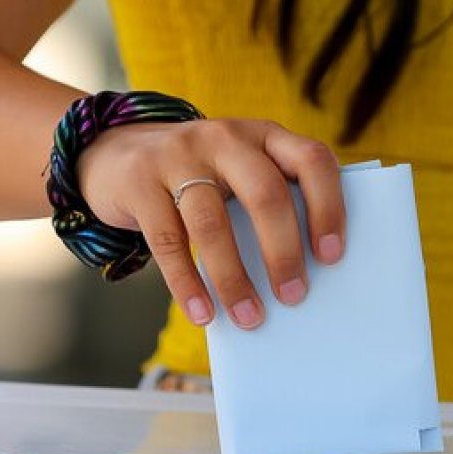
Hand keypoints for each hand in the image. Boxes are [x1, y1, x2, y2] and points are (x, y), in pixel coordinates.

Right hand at [77, 119, 344, 331]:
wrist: (120, 151)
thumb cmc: (201, 176)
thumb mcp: (239, 170)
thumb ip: (269, 200)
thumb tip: (302, 274)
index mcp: (264, 136)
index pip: (311, 160)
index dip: (328, 207)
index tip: (332, 256)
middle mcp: (226, 138)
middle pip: (265, 193)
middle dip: (283, 251)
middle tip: (294, 296)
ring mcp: (180, 155)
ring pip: (212, 223)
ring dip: (234, 278)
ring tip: (249, 317)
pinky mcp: (141, 182)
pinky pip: (168, 241)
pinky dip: (187, 284)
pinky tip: (202, 314)